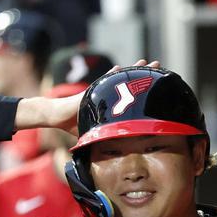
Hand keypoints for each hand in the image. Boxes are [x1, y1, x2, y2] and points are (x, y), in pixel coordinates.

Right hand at [12, 59, 162, 133]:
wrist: (57, 117)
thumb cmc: (75, 125)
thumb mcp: (97, 134)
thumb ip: (107, 140)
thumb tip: (120, 155)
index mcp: (112, 105)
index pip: (132, 95)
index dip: (145, 89)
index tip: (159, 85)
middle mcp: (109, 95)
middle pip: (131, 82)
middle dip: (146, 75)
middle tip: (159, 66)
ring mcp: (101, 91)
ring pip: (121, 78)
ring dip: (133, 70)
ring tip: (147, 62)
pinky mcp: (92, 91)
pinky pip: (104, 81)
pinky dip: (112, 75)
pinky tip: (121, 68)